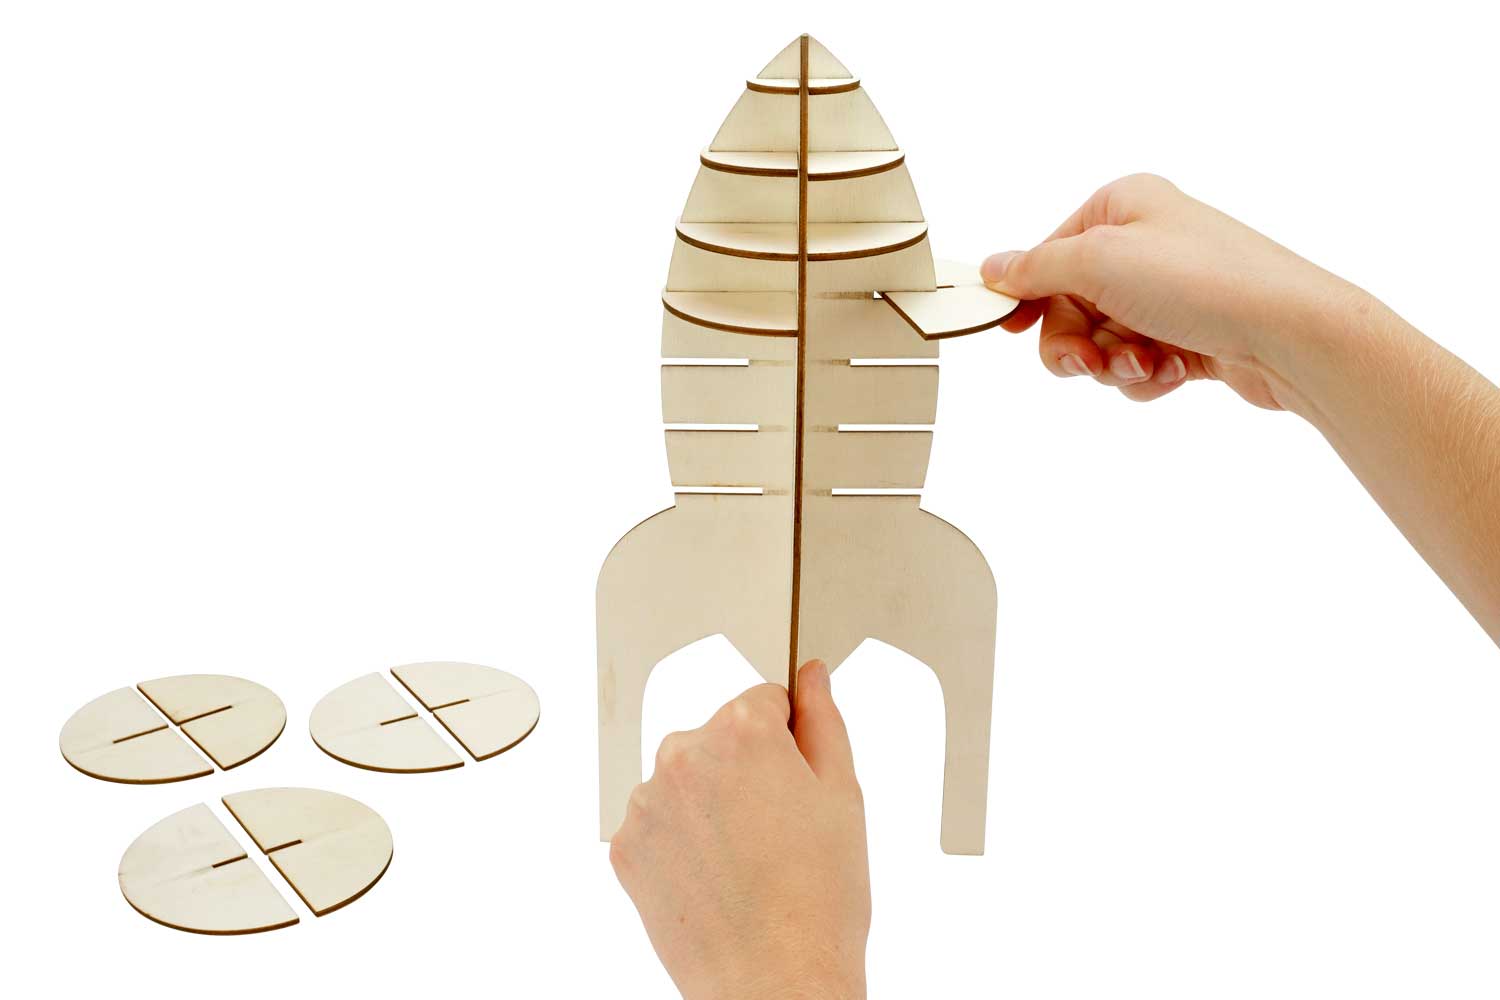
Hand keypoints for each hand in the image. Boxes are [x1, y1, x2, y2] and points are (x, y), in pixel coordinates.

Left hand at [610, 660, 869, 999]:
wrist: (776, 981)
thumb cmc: (820, 898)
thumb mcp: (843, 795)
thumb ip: (823, 720)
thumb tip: (811, 675)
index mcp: (741, 730)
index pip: (763, 701)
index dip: (787, 743)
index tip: (796, 785)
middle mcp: (682, 754)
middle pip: (718, 739)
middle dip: (745, 771)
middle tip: (777, 831)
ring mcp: (646, 803)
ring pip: (685, 782)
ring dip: (709, 805)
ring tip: (746, 862)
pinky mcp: (625, 848)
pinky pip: (657, 825)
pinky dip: (681, 844)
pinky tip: (714, 878)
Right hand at [985, 173, 1367, 409]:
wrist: (1292, 335)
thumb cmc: (1206, 283)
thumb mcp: (1099, 261)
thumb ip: (1036, 268)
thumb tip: (993, 269)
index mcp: (1122, 206)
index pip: (1047, 255)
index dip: (1027, 297)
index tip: (1011, 329)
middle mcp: (1146, 243)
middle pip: (1069, 307)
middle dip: (1076, 343)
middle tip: (1089, 363)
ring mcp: (1169, 291)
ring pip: (1101, 342)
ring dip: (1113, 363)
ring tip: (1147, 364)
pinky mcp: (1190, 334)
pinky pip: (1137, 363)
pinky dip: (1147, 375)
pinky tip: (1175, 370)